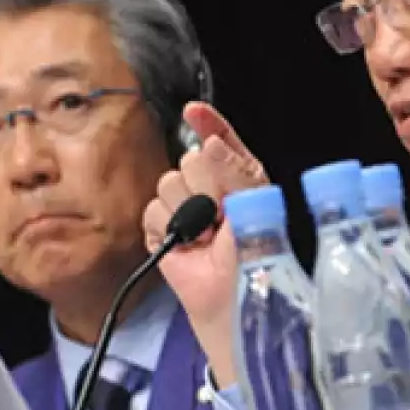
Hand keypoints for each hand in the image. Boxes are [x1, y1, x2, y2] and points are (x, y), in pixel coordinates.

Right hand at [142, 102, 267, 386]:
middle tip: (223, 215)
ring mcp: (185, 207)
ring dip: (188, 212)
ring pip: (169, 182)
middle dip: (206, 185)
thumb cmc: (253, 256)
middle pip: (191, 159)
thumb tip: (208, 143)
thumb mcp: (256, 205)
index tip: (193, 112)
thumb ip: (235, 170)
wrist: (230, 297)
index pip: (220, 139)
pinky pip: (152, 210)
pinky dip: (169, 229)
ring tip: (208, 237)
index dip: (208, 123)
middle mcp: (211, 187)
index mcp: (239, 176)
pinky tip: (187, 246)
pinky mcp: (162, 228)